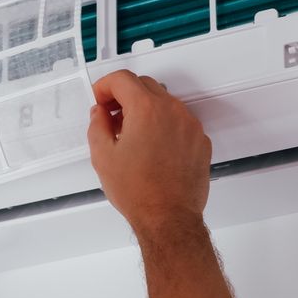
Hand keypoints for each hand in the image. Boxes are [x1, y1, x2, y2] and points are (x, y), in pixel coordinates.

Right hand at [87, 71, 211, 235]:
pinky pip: (179, 121)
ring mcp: (190, 125)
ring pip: (164, 102)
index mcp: (146, 110)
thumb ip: (97, 125)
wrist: (168, 218)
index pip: (122, 79)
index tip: (100, 99)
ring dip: (146, 109)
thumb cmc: (140, 192)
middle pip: (145, 86)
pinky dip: (164, 125)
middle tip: (111, 115)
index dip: (105, 86)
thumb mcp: (103, 155)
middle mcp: (172, 111)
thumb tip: (100, 114)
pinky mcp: (200, 141)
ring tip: (131, 135)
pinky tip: (152, 146)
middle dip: (124, 95)